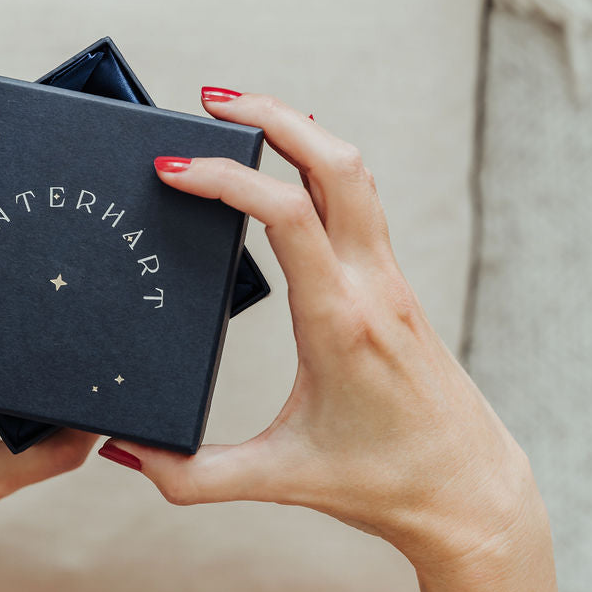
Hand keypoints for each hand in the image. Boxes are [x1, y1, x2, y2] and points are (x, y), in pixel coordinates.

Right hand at [100, 93, 543, 580]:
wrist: (469, 491)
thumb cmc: (383, 483)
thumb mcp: (279, 480)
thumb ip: (192, 476)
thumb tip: (123, 452)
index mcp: (339, 321)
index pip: (285, 214)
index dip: (223, 179)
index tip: (170, 169)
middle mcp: (371, 285)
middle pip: (334, 162)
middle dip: (272, 116)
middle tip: (210, 100)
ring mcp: (389, 280)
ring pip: (354, 172)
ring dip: (301, 131)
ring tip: (242, 117)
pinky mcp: (393, 286)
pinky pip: (360, 201)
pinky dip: (321, 165)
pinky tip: (289, 170)